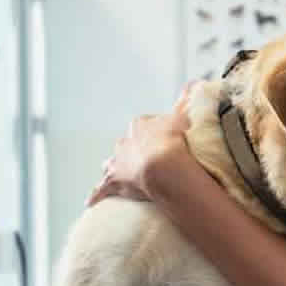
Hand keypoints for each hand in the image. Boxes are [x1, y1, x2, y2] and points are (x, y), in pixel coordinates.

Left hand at [87, 82, 196, 206]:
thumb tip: (194, 83)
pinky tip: (90, 201)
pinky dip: (96, 195)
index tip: (161, 143)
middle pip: (125, 145)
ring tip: (118, 176)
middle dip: (130, 151)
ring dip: (114, 169)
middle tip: (142, 161)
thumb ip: (185, 100)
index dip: (152, 136)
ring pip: (111, 164)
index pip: (142, 127)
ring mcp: (117, 162)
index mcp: (140, 126)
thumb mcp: (183, 116)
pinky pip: (100, 190)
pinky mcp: (112, 182)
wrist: (164, 165)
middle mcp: (124, 142)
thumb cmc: (175, 141)